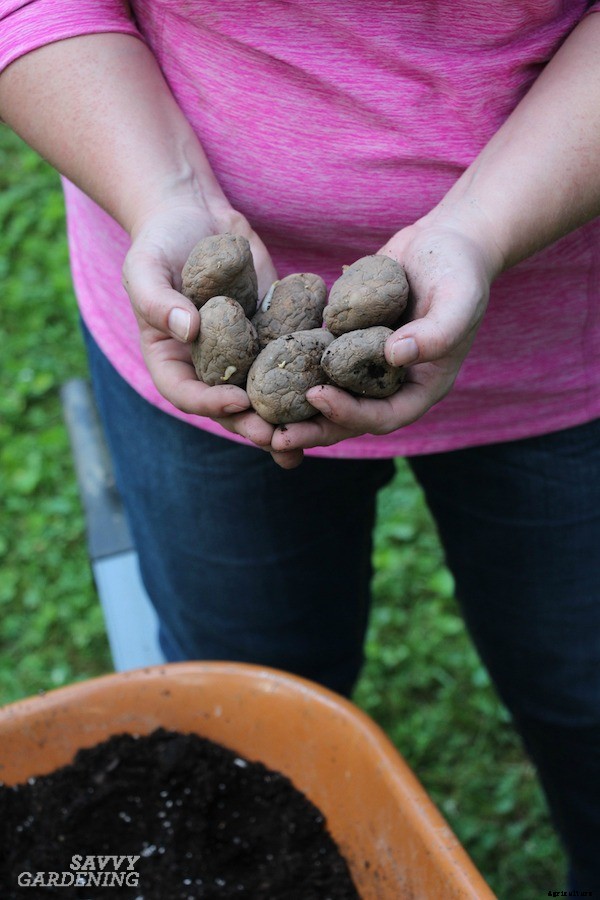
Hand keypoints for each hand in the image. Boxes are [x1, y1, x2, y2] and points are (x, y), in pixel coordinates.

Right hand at [122, 197, 304, 464]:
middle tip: (281, 438)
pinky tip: (337, 389)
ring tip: (314, 432)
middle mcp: (206, 365)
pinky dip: (310, 377)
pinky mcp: (270, 334)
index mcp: (170, 359)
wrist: (194, 216)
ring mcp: (241, 353)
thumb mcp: (145, 267)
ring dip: (287, 416)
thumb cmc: (159, 241)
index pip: (185, 394)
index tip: (238, 402)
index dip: (210, 404)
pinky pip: (288, 359)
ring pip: (264, 392)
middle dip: (255, 424)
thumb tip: (189, 329)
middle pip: (229, 406)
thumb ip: (158, 301)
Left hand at [270, 215, 502, 454]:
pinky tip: (257, 368)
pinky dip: (291, 368)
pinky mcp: (346, 343)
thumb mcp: (459, 300)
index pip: (384, 417)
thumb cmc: (461, 270)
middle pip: (348, 419)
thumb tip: (393, 355)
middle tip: (272, 433)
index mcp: (421, 387)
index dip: (350, 414)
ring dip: (294, 408)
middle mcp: (391, 384)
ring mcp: (366, 366)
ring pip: (328, 396)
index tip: (318, 396)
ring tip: (255, 412)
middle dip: (311, 428)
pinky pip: (316, 362)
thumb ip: (436, 332)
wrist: (446, 241)